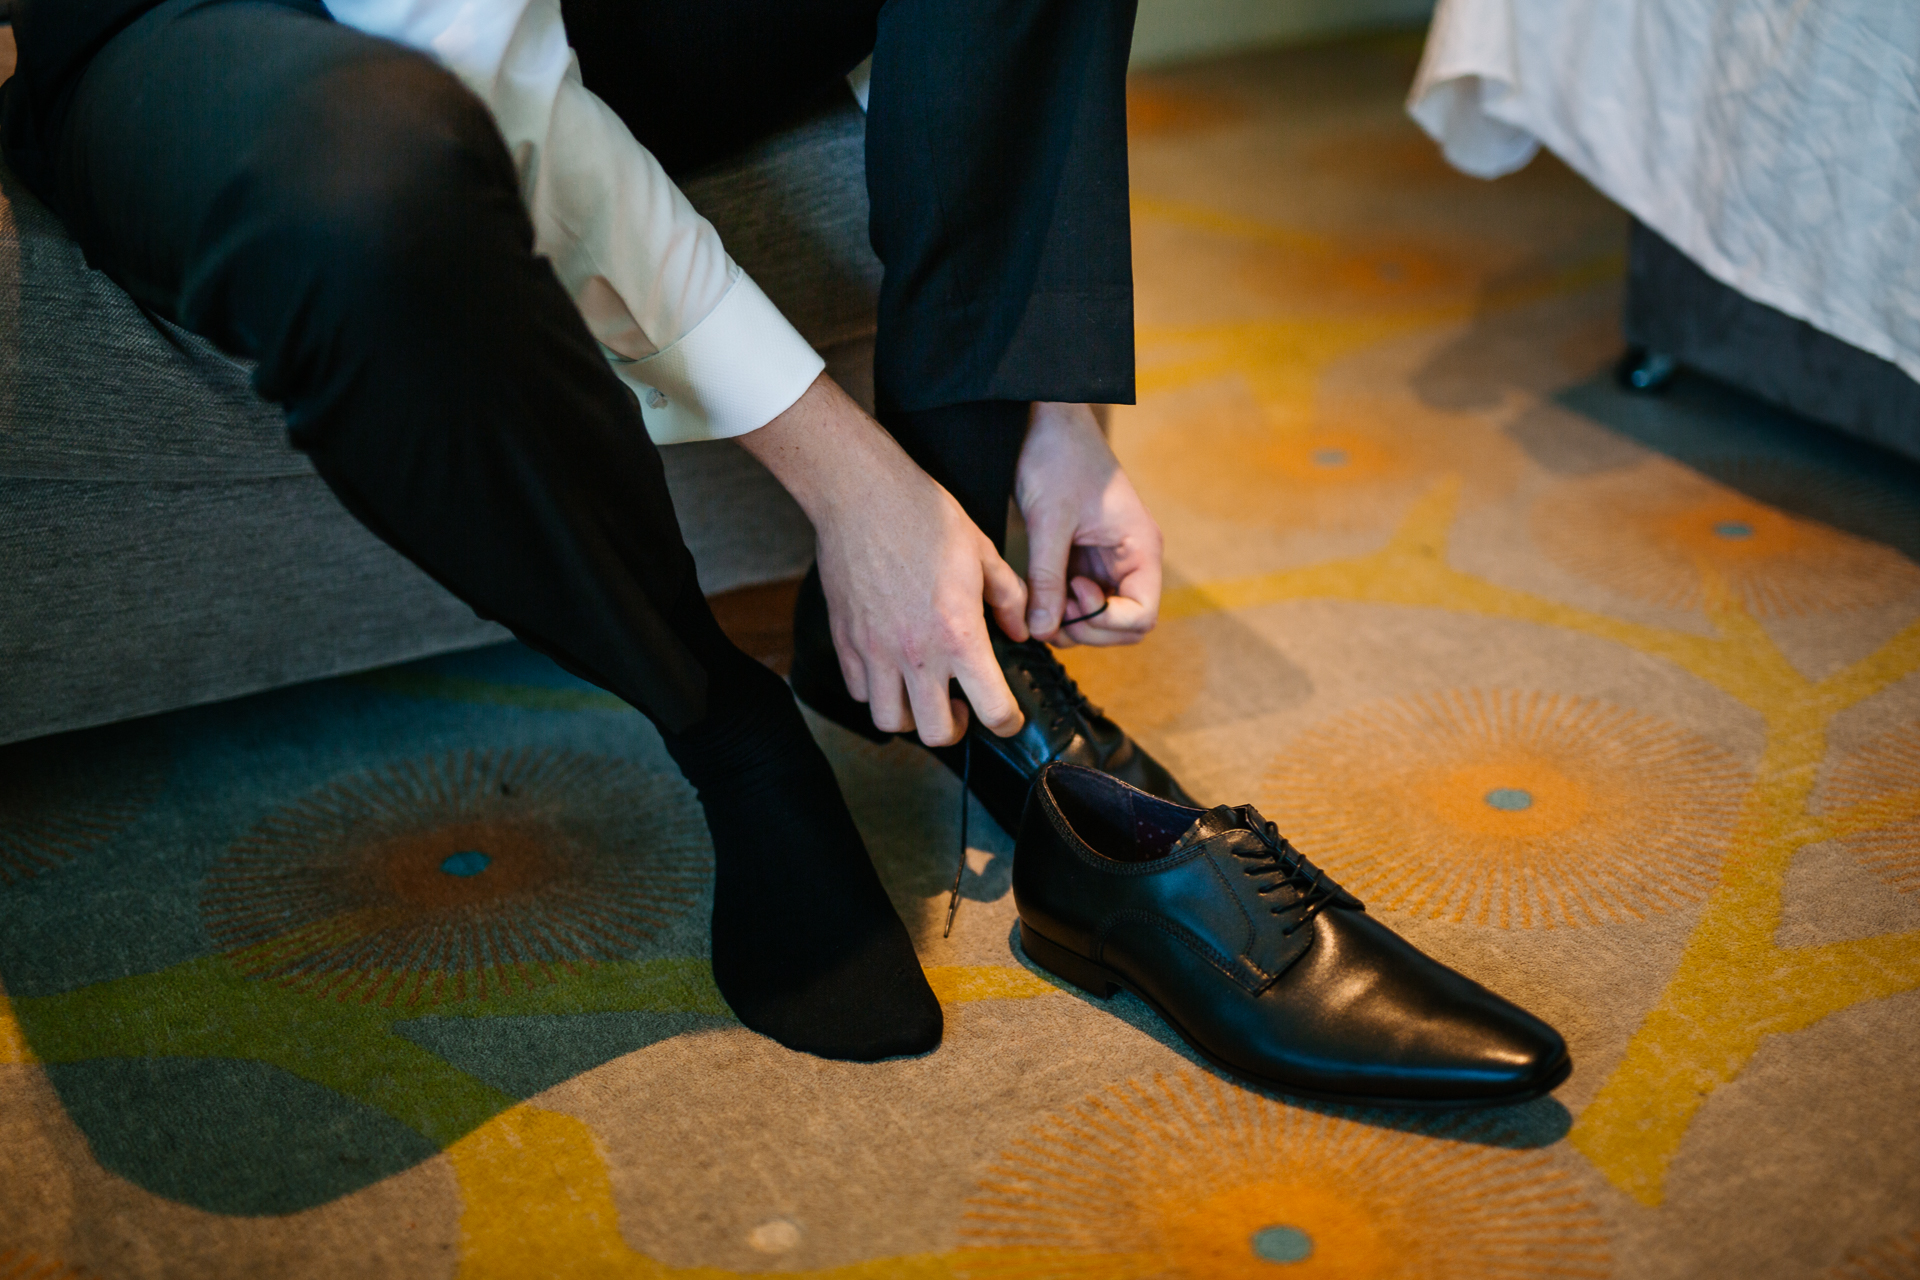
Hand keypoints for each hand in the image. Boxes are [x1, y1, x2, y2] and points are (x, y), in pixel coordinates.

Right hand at [737, 375, 1028, 746]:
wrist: (861, 495)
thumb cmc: (924, 517)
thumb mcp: (984, 553)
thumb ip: (1010, 599)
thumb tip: (1021, 630)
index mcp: (959, 635)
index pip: (993, 710)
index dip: (1009, 723)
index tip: (1009, 718)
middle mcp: (915, 653)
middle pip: (936, 733)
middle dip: (958, 728)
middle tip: (964, 707)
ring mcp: (874, 651)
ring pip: (890, 721)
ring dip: (912, 716)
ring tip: (923, 692)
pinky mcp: (845, 641)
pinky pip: (858, 691)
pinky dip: (876, 690)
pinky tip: (891, 668)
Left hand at [1016, 402, 1162, 646]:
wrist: (1043, 416)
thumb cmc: (1057, 455)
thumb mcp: (1049, 520)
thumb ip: (1048, 579)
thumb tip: (1044, 631)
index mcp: (1140, 548)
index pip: (1141, 615)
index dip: (1106, 623)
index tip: (1073, 598)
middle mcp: (1129, 560)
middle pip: (1122, 625)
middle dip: (1086, 628)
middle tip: (1048, 609)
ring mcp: (1105, 561)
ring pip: (1096, 618)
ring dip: (1068, 622)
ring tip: (1038, 599)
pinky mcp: (1081, 558)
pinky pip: (1075, 599)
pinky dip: (1056, 606)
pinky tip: (1034, 593)